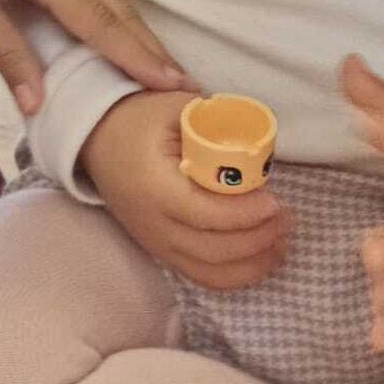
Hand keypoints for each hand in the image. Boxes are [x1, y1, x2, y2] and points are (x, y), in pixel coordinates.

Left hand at [0, 0, 189, 111]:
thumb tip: (36, 104)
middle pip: (118, 9)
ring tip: (167, 69)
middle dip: (152, 49)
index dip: (135, 56)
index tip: (170, 84)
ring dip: (140, 33)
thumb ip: (5, 52)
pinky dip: (120, 16)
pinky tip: (129, 37)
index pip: (99, 21)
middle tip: (187, 87)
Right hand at [80, 90, 292, 287]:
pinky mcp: (162, 251)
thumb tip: (259, 143)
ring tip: (282, 240)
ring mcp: (156, 243)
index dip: (245, 214)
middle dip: (258, 239)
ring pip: (211, 272)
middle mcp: (153, 224)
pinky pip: (203, 277)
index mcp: (155, 187)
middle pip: (214, 250)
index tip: (275, 200)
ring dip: (253, 263)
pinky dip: (236, 274)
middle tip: (287, 217)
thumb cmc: (138, 120)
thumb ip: (215, 121)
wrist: (96, 140)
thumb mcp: (174, 106)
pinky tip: (262, 257)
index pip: (206, 214)